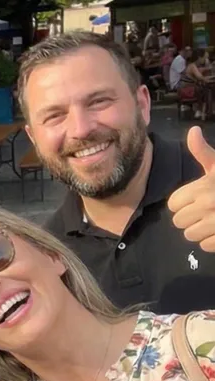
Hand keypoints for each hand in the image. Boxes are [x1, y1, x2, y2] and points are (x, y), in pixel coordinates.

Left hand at [169, 126, 214, 251]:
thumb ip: (202, 152)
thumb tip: (193, 131)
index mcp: (203, 186)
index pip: (173, 204)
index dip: (182, 203)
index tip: (195, 199)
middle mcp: (208, 204)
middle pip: (178, 222)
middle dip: (190, 218)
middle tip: (206, 211)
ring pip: (190, 236)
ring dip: (200, 230)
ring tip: (213, 220)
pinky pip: (205, 246)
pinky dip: (212, 241)